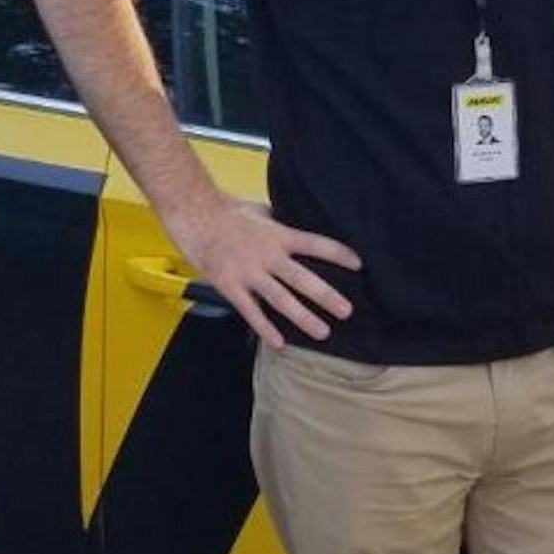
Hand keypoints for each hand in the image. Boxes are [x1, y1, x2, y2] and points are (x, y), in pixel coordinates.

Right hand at [172, 198, 361, 350]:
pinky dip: (265, 328)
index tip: (358, 264)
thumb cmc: (227, 211)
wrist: (194, 215)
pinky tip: (279, 344)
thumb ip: (281, 222)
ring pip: (281, 299)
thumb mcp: (261, 210)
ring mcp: (249, 273)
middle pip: (303, 279)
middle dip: (327, 296)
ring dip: (304, 317)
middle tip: (347, 311)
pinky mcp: (230, 286)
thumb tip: (300, 222)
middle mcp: (267, 255)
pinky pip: (251, 312)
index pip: (315, 244)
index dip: (338, 254)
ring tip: (323, 333)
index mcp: (278, 234)